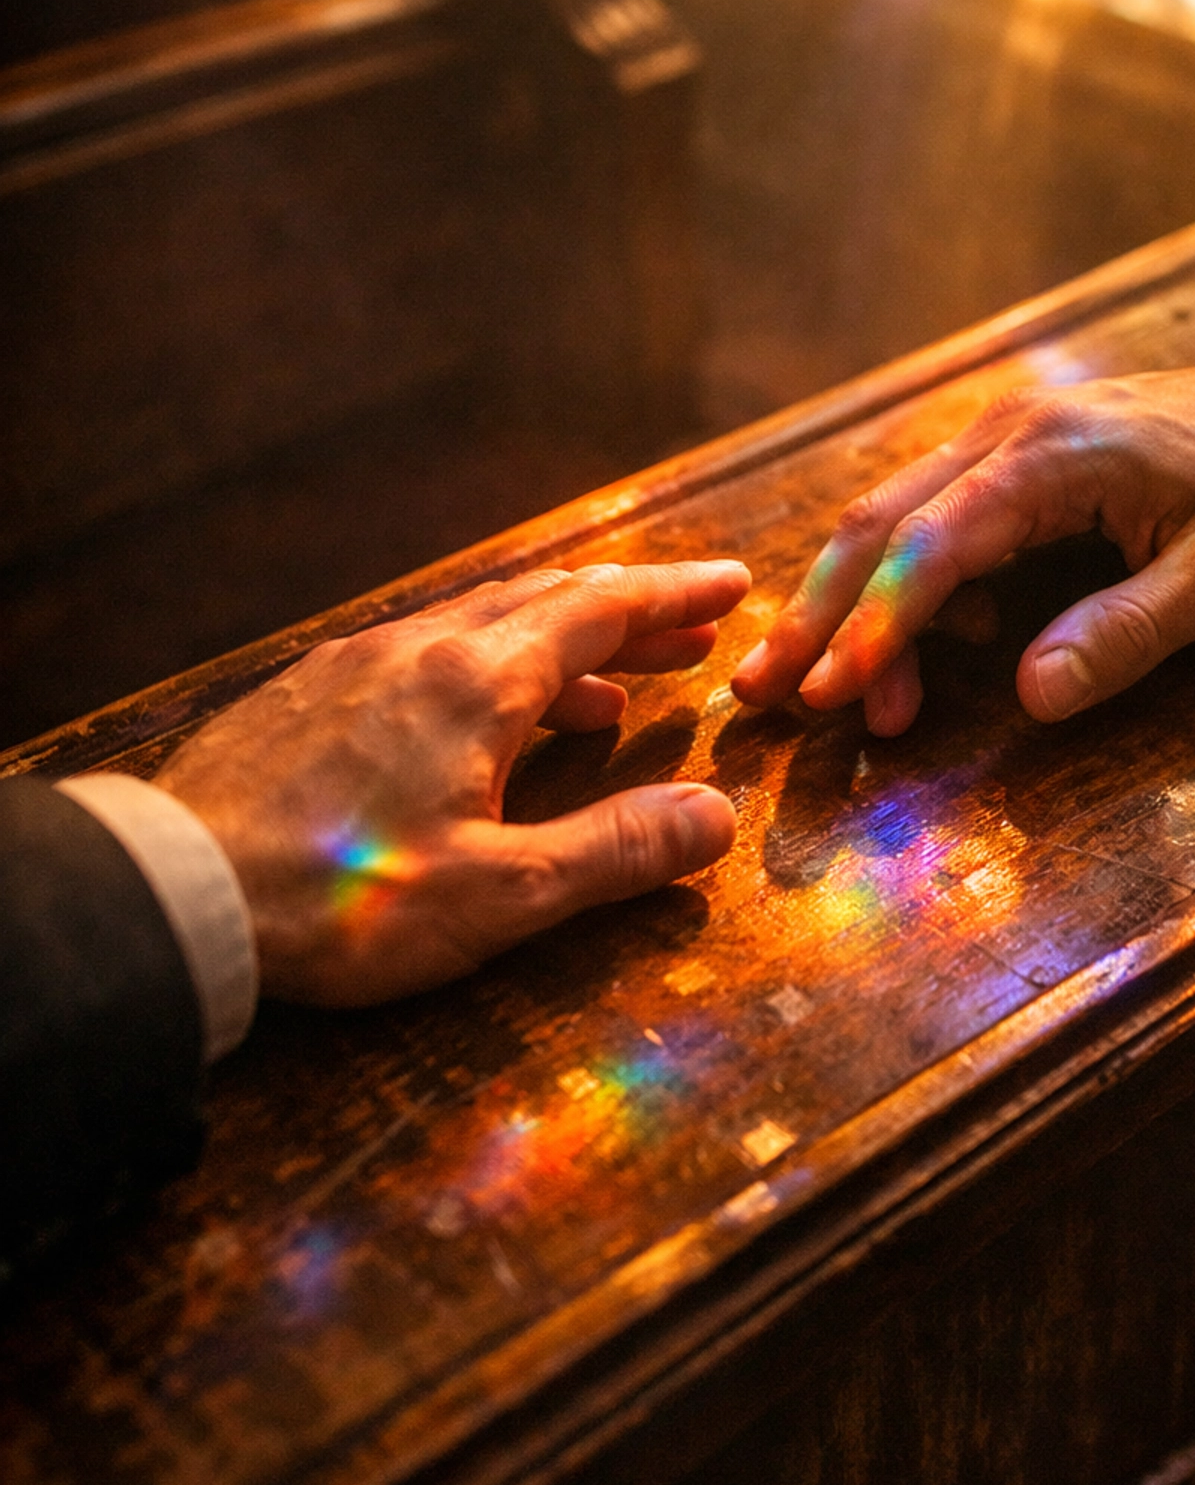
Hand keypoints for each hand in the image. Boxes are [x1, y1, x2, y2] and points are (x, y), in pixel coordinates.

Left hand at [157, 560, 749, 1003]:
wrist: (173, 891)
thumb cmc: (337, 902)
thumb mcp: (498, 891)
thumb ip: (612, 850)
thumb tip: (714, 816)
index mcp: (477, 683)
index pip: (600, 610)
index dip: (673, 595)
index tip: (731, 582)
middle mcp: (420, 651)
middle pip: (547, 603)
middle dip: (628, 615)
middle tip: (692, 633)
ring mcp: (355, 668)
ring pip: (481, 625)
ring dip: (559, 645)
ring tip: (610, 694)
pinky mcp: (306, 697)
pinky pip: (424, 655)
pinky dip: (488, 669)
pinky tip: (485, 722)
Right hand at [732, 339, 1194, 734]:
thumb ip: (1130, 631)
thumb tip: (1030, 697)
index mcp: (1053, 455)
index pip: (933, 545)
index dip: (874, 626)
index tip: (828, 696)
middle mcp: (1006, 434)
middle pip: (878, 524)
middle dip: (815, 615)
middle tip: (758, 696)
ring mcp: (1001, 441)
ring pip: (890, 523)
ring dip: (845, 607)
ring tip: (816, 694)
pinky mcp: (1008, 462)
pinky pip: (928, 523)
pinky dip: (897, 591)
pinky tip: (907, 653)